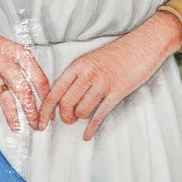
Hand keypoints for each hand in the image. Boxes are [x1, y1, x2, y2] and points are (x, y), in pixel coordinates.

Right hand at [0, 8, 49, 132]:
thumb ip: (10, 60)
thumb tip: (24, 82)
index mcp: (13, 50)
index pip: (37, 75)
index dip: (45, 95)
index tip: (48, 107)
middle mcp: (3, 60)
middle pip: (24, 90)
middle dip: (33, 111)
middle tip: (37, 125)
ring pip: (6, 99)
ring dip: (14, 117)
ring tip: (18, 128)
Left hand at [38, 14, 177, 141]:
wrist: (142, 45)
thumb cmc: (116, 54)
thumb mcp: (91, 60)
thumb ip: (76, 76)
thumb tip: (60, 99)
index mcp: (78, 65)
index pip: (54, 92)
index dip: (44, 111)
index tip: (39, 123)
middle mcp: (87, 74)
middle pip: (66, 104)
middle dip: (64, 117)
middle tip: (68, 120)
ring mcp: (103, 83)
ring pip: (82, 111)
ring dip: (80, 118)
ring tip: (82, 116)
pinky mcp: (117, 92)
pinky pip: (99, 116)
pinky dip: (91, 129)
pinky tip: (86, 136)